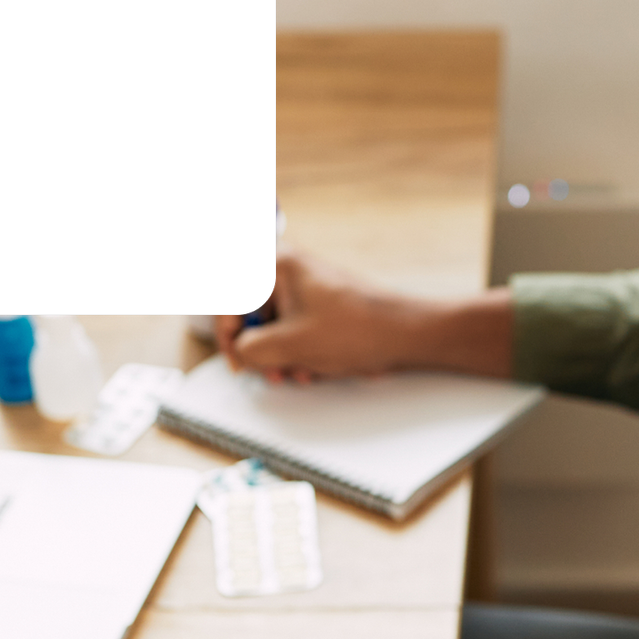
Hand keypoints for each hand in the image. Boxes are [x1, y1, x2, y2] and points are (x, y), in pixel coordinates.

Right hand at [215, 246, 515, 382]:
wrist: (408, 333)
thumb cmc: (357, 329)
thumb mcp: (290, 345)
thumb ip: (252, 350)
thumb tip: (243, 352)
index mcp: (279, 266)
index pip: (234, 302)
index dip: (229, 336)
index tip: (236, 362)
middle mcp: (293, 270)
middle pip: (257, 314)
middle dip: (264, 349)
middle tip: (271, 372)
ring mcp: (312, 287)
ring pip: (280, 326)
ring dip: (285, 355)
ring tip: (302, 372)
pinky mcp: (328, 304)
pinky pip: (301, 328)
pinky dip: (304, 351)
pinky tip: (318, 368)